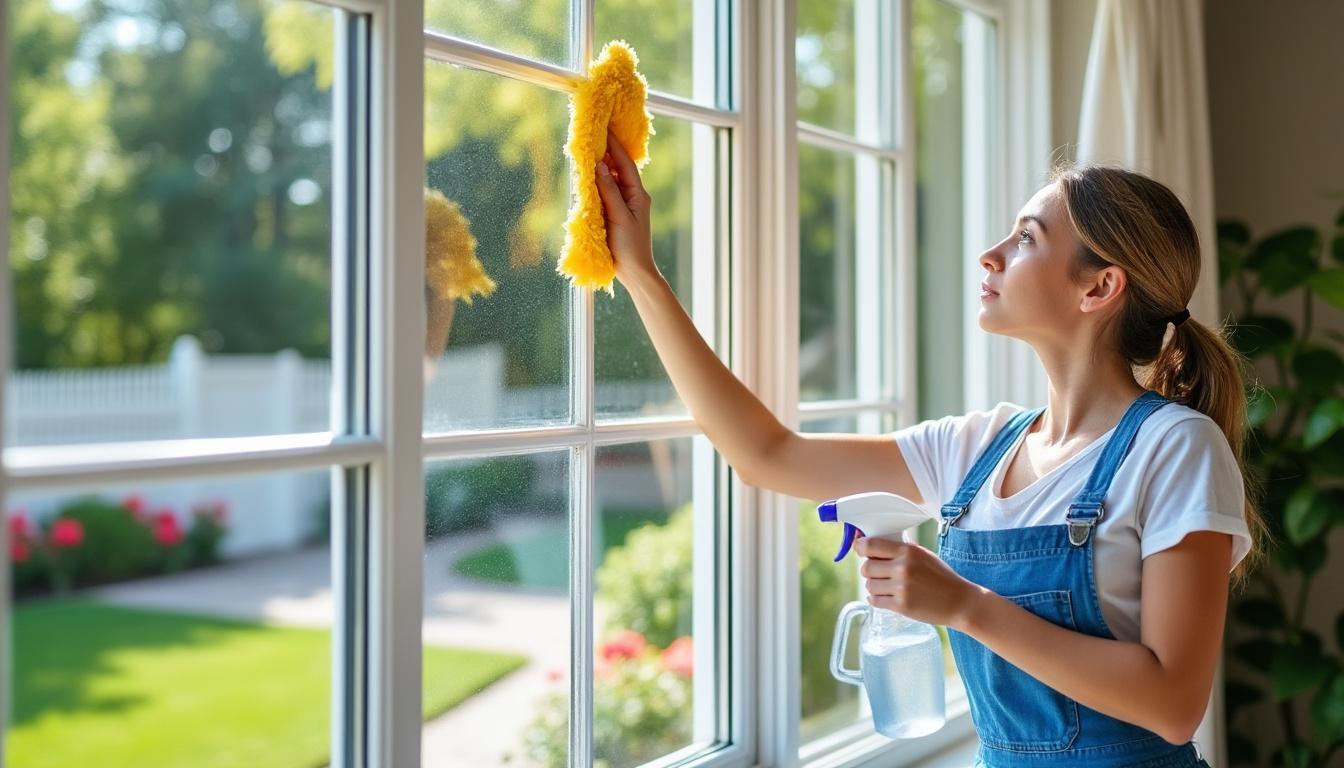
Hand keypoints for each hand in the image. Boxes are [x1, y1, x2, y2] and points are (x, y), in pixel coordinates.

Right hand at [594, 126, 658, 283]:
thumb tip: (600, 166)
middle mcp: (632, 196)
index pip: (625, 164)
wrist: (635, 272)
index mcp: (638, 194)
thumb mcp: (619, 216)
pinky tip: (588, 176)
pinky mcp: (615, 214)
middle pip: (619, 169)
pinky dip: (597, 183)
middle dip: (606, 152)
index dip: (614, 146)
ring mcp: (624, 205)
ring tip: (589, 151)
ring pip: (611, 180)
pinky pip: (605, 193)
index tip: (604, 129)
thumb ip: (609, 190)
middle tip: (593, 135)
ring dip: (600, 167)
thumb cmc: (630, 246)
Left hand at [853, 535, 983, 629]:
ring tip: (886, 586)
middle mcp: (902, 568)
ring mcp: (901, 588)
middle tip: (878, 572)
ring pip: (869, 585)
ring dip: (874, 586)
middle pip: (866, 567)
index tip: (860, 549)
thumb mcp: (923, 555)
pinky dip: (876, 599)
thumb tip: (873, 545)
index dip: (860, 547)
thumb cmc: (942, 577)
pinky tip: (885, 597)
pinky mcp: (901, 606)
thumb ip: (900, 550)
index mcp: (908, 551)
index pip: (870, 545)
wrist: (960, 602)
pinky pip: (875, 601)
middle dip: (869, 570)